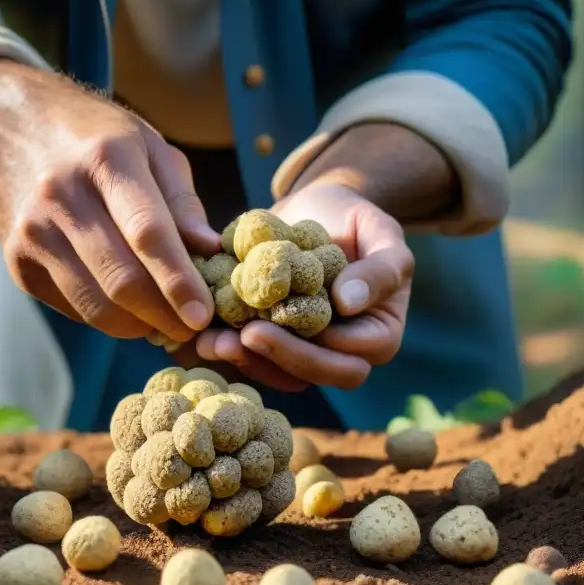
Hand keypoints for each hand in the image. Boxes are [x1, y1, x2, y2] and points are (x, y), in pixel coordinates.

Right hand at [0, 60, 218, 342]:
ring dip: (139, 326)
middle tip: (192, 329)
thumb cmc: (101, 142)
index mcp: (106, 158)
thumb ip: (183, 203)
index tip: (203, 315)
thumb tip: (211, 251)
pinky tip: (127, 306)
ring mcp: (33, 232)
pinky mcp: (17, 263)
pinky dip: (108, 318)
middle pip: (121, 279)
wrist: (15, 131)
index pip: (147, 233)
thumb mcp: (152, 149)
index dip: (178, 280)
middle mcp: (62, 195)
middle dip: (164, 316)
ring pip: (97, 305)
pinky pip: (74, 309)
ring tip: (165, 322)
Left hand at [195, 182, 413, 389]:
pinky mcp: (270, 341)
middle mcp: (341, 353)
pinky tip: (203, 334)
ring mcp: (303, 351)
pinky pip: (250, 355)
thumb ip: (380, 268)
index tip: (291, 322)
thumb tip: (349, 303)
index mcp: (377, 336)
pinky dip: (226, 347)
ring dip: (246, 361)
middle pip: (316, 374)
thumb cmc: (355, 219)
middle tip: (248, 336)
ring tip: (215, 341)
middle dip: (281, 358)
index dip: (322, 349)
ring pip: (278, 373)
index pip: (353, 359)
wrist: (314, 210)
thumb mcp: (379, 232)